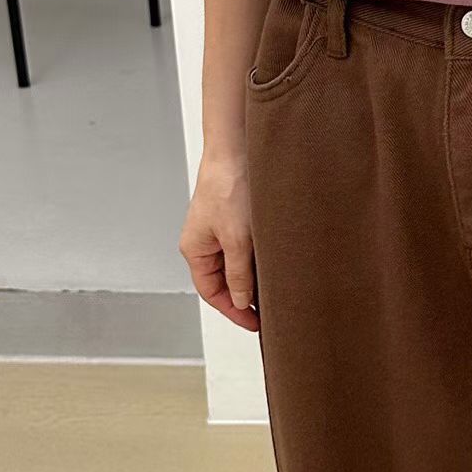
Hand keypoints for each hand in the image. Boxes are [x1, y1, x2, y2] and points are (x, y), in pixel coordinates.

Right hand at [180, 149, 258, 331]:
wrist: (239, 148)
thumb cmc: (230, 186)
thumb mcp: (237, 239)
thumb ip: (238, 274)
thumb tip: (241, 301)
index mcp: (195, 249)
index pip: (211, 292)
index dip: (233, 311)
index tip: (255, 323)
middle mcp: (205, 241)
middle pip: (224, 280)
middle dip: (245, 297)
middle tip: (270, 312)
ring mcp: (221, 228)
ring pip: (237, 264)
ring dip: (254, 277)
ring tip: (276, 290)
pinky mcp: (237, 217)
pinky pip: (246, 247)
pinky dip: (259, 259)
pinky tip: (276, 263)